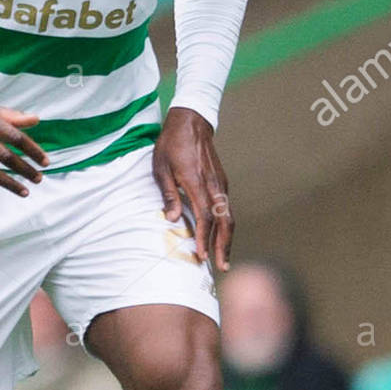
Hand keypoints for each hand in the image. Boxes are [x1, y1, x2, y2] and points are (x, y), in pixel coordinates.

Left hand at [152, 107, 233, 270]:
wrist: (191, 122)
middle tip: (221, 267)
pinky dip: (226, 226)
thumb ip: (169, 194)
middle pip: (224, 221)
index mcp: (197, 181)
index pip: (205, 216)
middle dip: (223, 246)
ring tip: (224, 259)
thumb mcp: (161, 167)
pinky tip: (221, 238)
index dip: (204, 238)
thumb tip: (174, 219)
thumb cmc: (171, 145)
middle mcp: (214, 185)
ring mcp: (221, 184)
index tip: (202, 256)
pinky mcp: (222, 183)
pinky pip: (227, 209)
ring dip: (227, 239)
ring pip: (229, 216)